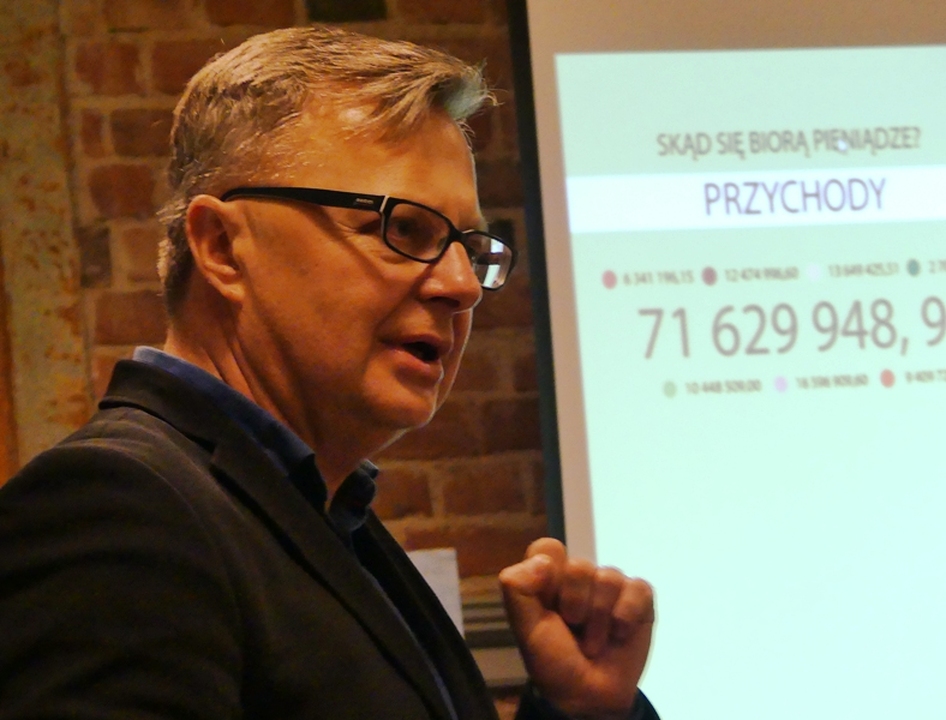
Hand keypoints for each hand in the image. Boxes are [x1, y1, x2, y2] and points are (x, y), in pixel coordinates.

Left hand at [499, 538, 654, 717]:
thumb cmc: (553, 661)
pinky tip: (620, 634)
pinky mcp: (639, 599)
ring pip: (609, 577)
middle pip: (580, 566)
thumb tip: (544, 560)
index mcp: (549, 578)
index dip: (547, 575)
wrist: (588, 698)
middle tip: (573, 630)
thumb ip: (518, 589)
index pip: (548, 548)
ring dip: (599, 619)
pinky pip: (639, 588)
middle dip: (575, 606)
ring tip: (594, 642)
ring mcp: (611, 586)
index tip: (547, 604)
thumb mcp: (525, 627)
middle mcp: (580, 578)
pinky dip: (627, 615)